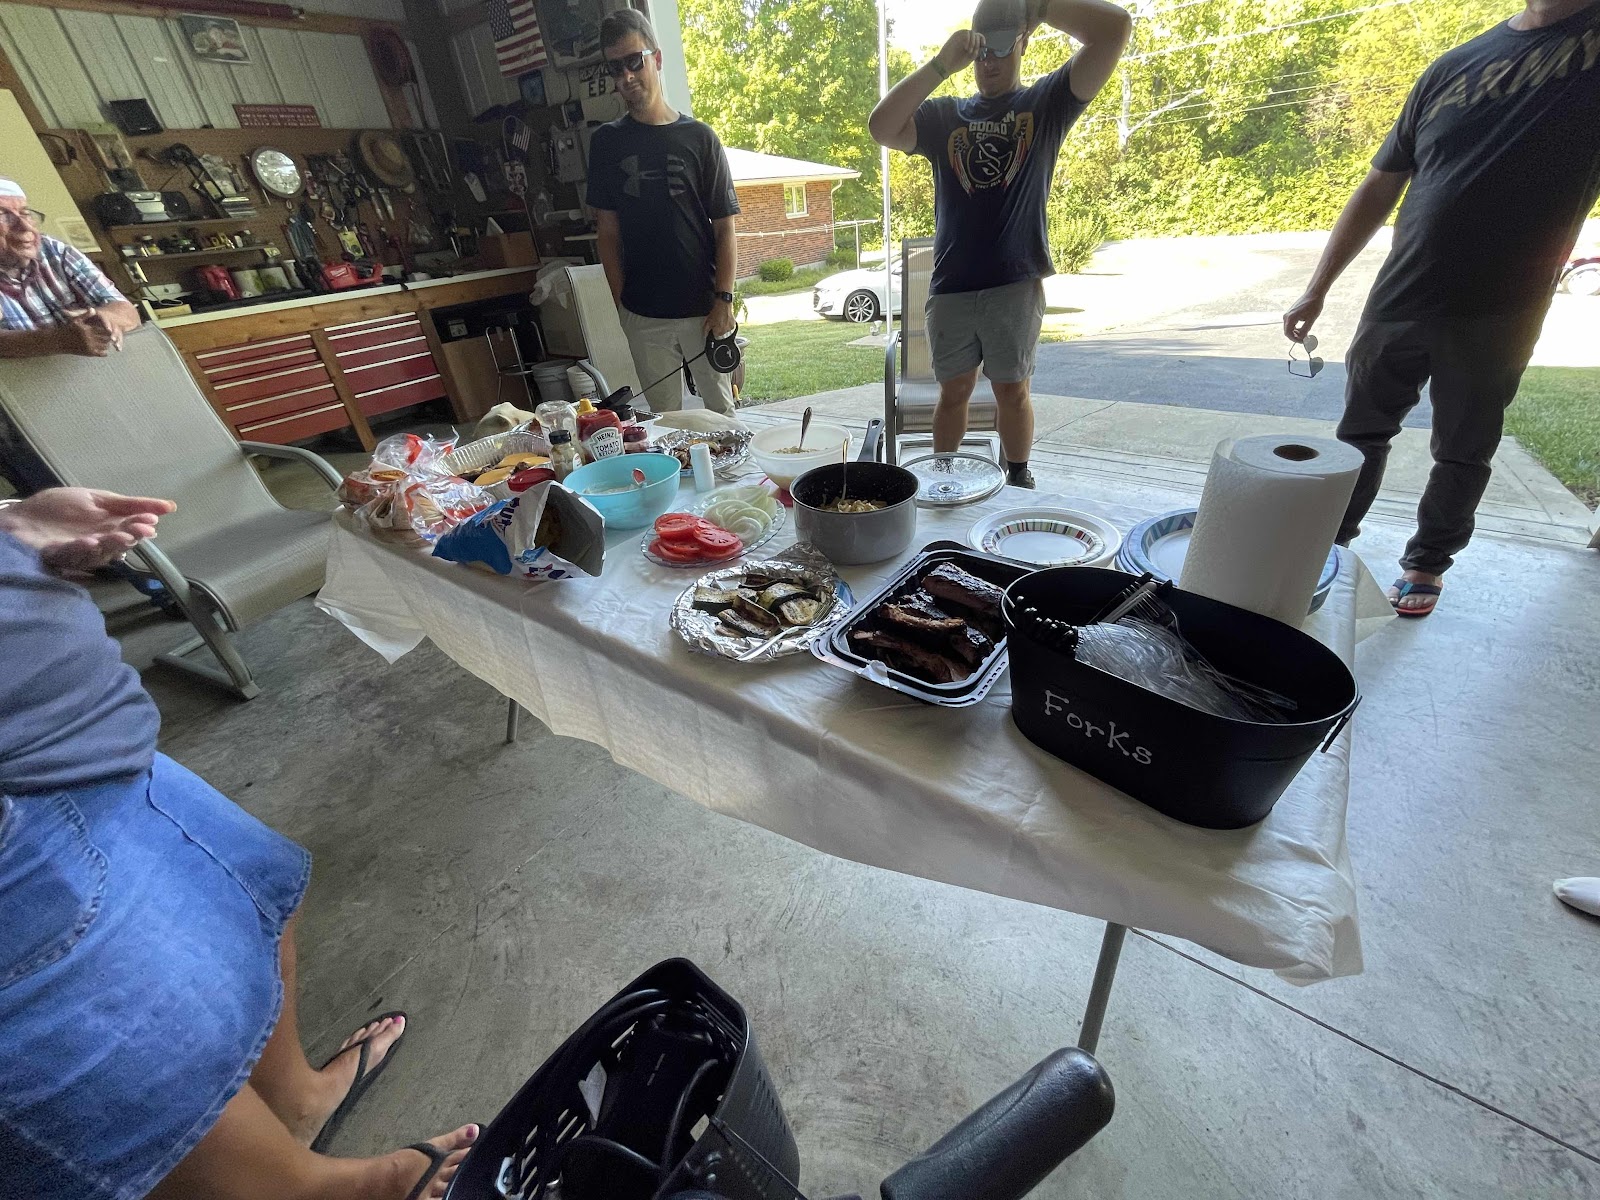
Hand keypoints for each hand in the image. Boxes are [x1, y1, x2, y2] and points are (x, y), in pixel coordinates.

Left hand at [0, 488, 175, 575]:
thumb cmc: (56, 507)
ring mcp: (79, 551)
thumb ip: (130, 503)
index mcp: (108, 528)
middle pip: (119, 543)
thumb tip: (170, 506)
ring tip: (122, 536)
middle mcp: (98, 542)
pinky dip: (83, 549)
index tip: (151, 522)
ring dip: (112, 545)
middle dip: (131, 536)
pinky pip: (73, 555)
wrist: (19, 517)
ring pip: (101, 553)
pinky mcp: (58, 556)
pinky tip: (91, 541)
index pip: (131, 529)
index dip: (141, 526)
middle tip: (142, 530)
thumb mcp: (97, 498)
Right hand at [55, 309, 117, 356]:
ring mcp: (89, 346)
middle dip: (109, 337)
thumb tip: (93, 309)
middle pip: (106, 338)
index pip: (104, 329)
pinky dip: (105, 352)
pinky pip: (101, 353)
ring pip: (105, 346)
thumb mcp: (75, 320)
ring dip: (108, 344)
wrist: (59, 341)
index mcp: (87, 329)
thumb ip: (85, 315)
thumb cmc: (68, 329)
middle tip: (112, 336)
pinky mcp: (88, 353)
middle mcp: (89, 338)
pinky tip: (103, 349)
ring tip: (107, 342)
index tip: (110, 328)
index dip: (108, 329)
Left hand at [704, 298, 734, 338]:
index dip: (713, 332)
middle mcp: (725, 331)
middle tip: (716, 322)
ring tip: (720, 320)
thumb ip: (706, 329)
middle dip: (718, 329)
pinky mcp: (734, 324)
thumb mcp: (708, 320)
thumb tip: (705, 334)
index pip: (715, 336)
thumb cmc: (716, 311)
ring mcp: (730, 328)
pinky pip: (729, 327)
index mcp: (718, 332)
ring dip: (723, 327)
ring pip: (725, 331)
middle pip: (720, 334)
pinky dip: (727, 324)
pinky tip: (725, 319)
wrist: (724, 304)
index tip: (712, 328)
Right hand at [937, 29, 983, 74]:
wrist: (945, 65)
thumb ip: (975, 51)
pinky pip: (967, 32)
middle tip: (972, 52)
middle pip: (977, 34)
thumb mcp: (969, 58)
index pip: (978, 37)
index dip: (982, 39)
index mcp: (969, 45)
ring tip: (968, 51)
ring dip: (973, 42)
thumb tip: (981, 45)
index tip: (983, 45)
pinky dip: (969, 40)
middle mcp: (965, 40)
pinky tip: (965, 48)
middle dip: (977, 43)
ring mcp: (960, 37)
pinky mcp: (956, 35)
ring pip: (972, 32)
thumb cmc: (956, 63)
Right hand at [1283, 291, 1324, 342]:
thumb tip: (1302, 339)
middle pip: (1287, 331)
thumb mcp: (1311, 320)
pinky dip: (1296, 328)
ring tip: (1306, 334)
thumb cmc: (1314, 305)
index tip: (1303, 342)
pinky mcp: (1291, 313)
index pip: (1288, 334)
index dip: (1295, 340)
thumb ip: (1305, 330)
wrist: (1314, 293)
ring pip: (1289, 328)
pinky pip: (1291, 324)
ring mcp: (1288, 314)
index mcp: (1290, 318)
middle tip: (1305, 339)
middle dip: (1296, 337)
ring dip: (1296, 333)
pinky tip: (1303, 328)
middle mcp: (1287, 316)